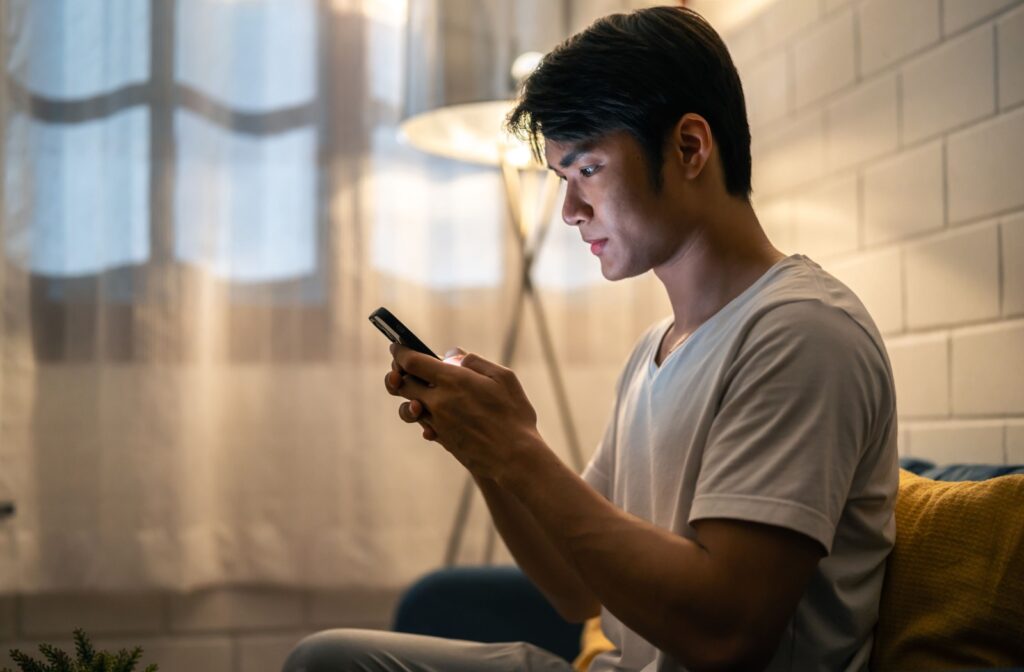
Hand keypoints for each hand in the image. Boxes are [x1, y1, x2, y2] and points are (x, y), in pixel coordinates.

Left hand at [383, 344, 541, 481]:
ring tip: (419, 395)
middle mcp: (438, 401)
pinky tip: (436, 416)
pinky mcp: (442, 439)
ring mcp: (438, 422)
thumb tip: (452, 355)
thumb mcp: (503, 378)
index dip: (400, 352)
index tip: (397, 346)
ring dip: (409, 398)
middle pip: (402, 384)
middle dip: (397, 373)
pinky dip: (424, 417)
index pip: (412, 362)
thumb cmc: (514, 415)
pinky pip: (423, 425)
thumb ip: (475, 362)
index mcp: (452, 381)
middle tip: (400, 368)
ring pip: (409, 407)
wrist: (514, 457)